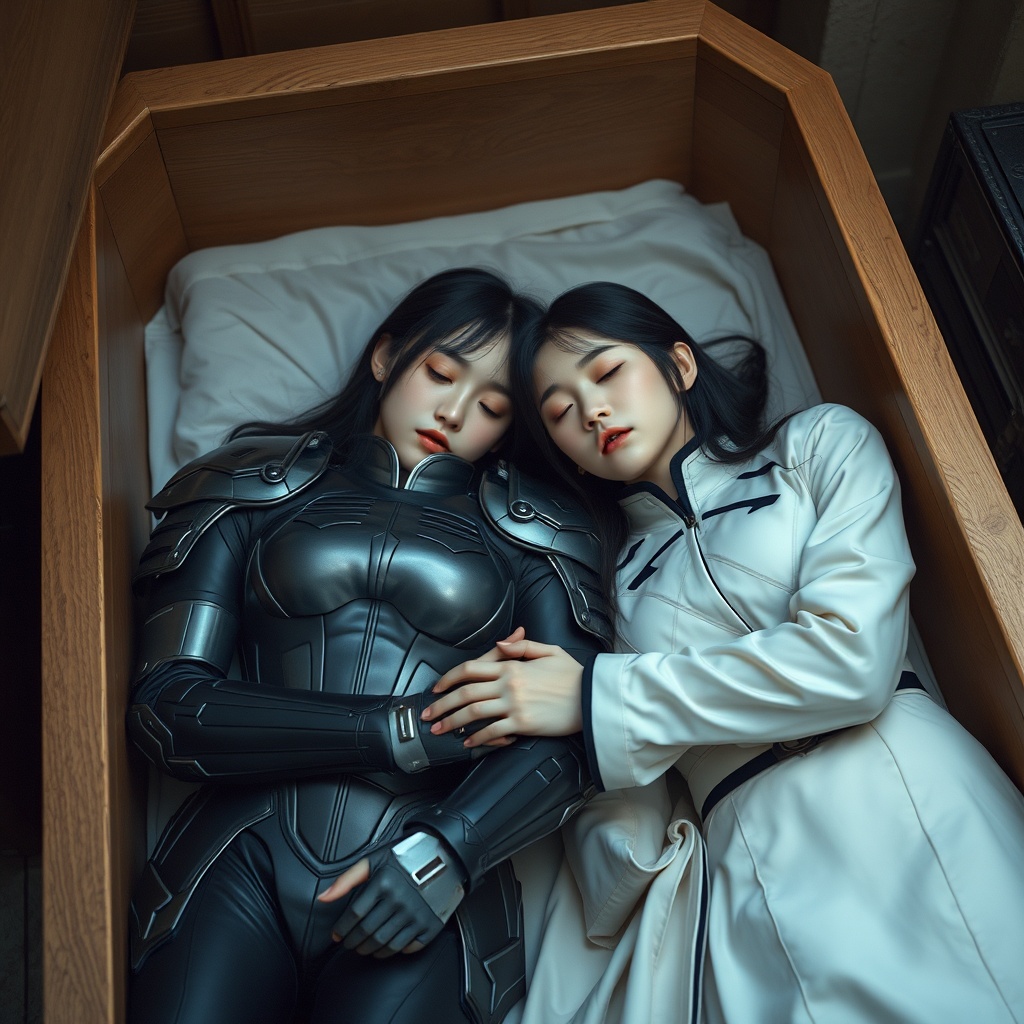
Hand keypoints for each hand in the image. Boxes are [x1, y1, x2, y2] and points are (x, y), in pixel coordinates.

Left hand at [318, 832, 464, 957]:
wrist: (444, 855)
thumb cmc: (406, 857)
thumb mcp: (375, 860)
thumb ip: (347, 879)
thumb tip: (323, 898)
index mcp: (384, 883)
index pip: (355, 915)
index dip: (342, 929)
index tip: (337, 935)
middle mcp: (400, 901)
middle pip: (368, 932)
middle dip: (353, 942)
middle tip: (349, 944)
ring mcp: (416, 914)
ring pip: (386, 943)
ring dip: (370, 950)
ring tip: (364, 948)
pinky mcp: (430, 924)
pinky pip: (408, 947)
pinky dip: (394, 951)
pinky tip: (387, 947)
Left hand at [422, 635, 584, 744]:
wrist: (593, 697)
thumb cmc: (574, 675)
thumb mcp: (549, 651)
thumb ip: (521, 646)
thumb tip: (499, 644)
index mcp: (511, 666)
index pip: (470, 668)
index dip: (449, 678)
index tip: (437, 688)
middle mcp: (508, 685)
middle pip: (465, 693)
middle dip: (442, 704)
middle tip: (428, 714)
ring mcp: (514, 706)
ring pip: (473, 714)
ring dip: (452, 723)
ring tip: (439, 730)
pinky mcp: (522, 725)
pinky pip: (492, 733)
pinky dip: (476, 739)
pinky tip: (468, 743)